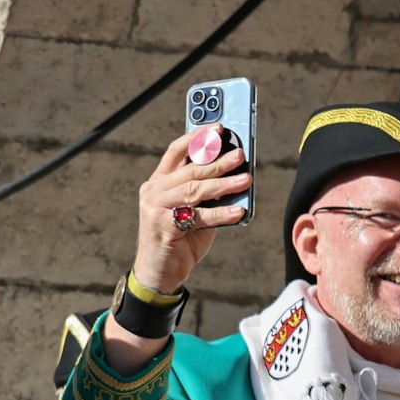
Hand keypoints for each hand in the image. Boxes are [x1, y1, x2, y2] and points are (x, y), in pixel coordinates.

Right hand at [130, 125, 249, 295]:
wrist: (159, 271)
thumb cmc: (178, 239)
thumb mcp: (192, 210)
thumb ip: (205, 194)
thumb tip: (236, 175)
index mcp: (158, 182)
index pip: (176, 152)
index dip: (197, 137)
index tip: (219, 127)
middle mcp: (153, 192)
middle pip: (190, 170)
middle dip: (218, 161)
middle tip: (241, 155)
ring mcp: (155, 208)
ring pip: (195, 190)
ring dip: (224, 184)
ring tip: (246, 179)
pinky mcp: (163, 226)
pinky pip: (198, 216)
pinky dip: (221, 214)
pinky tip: (239, 211)